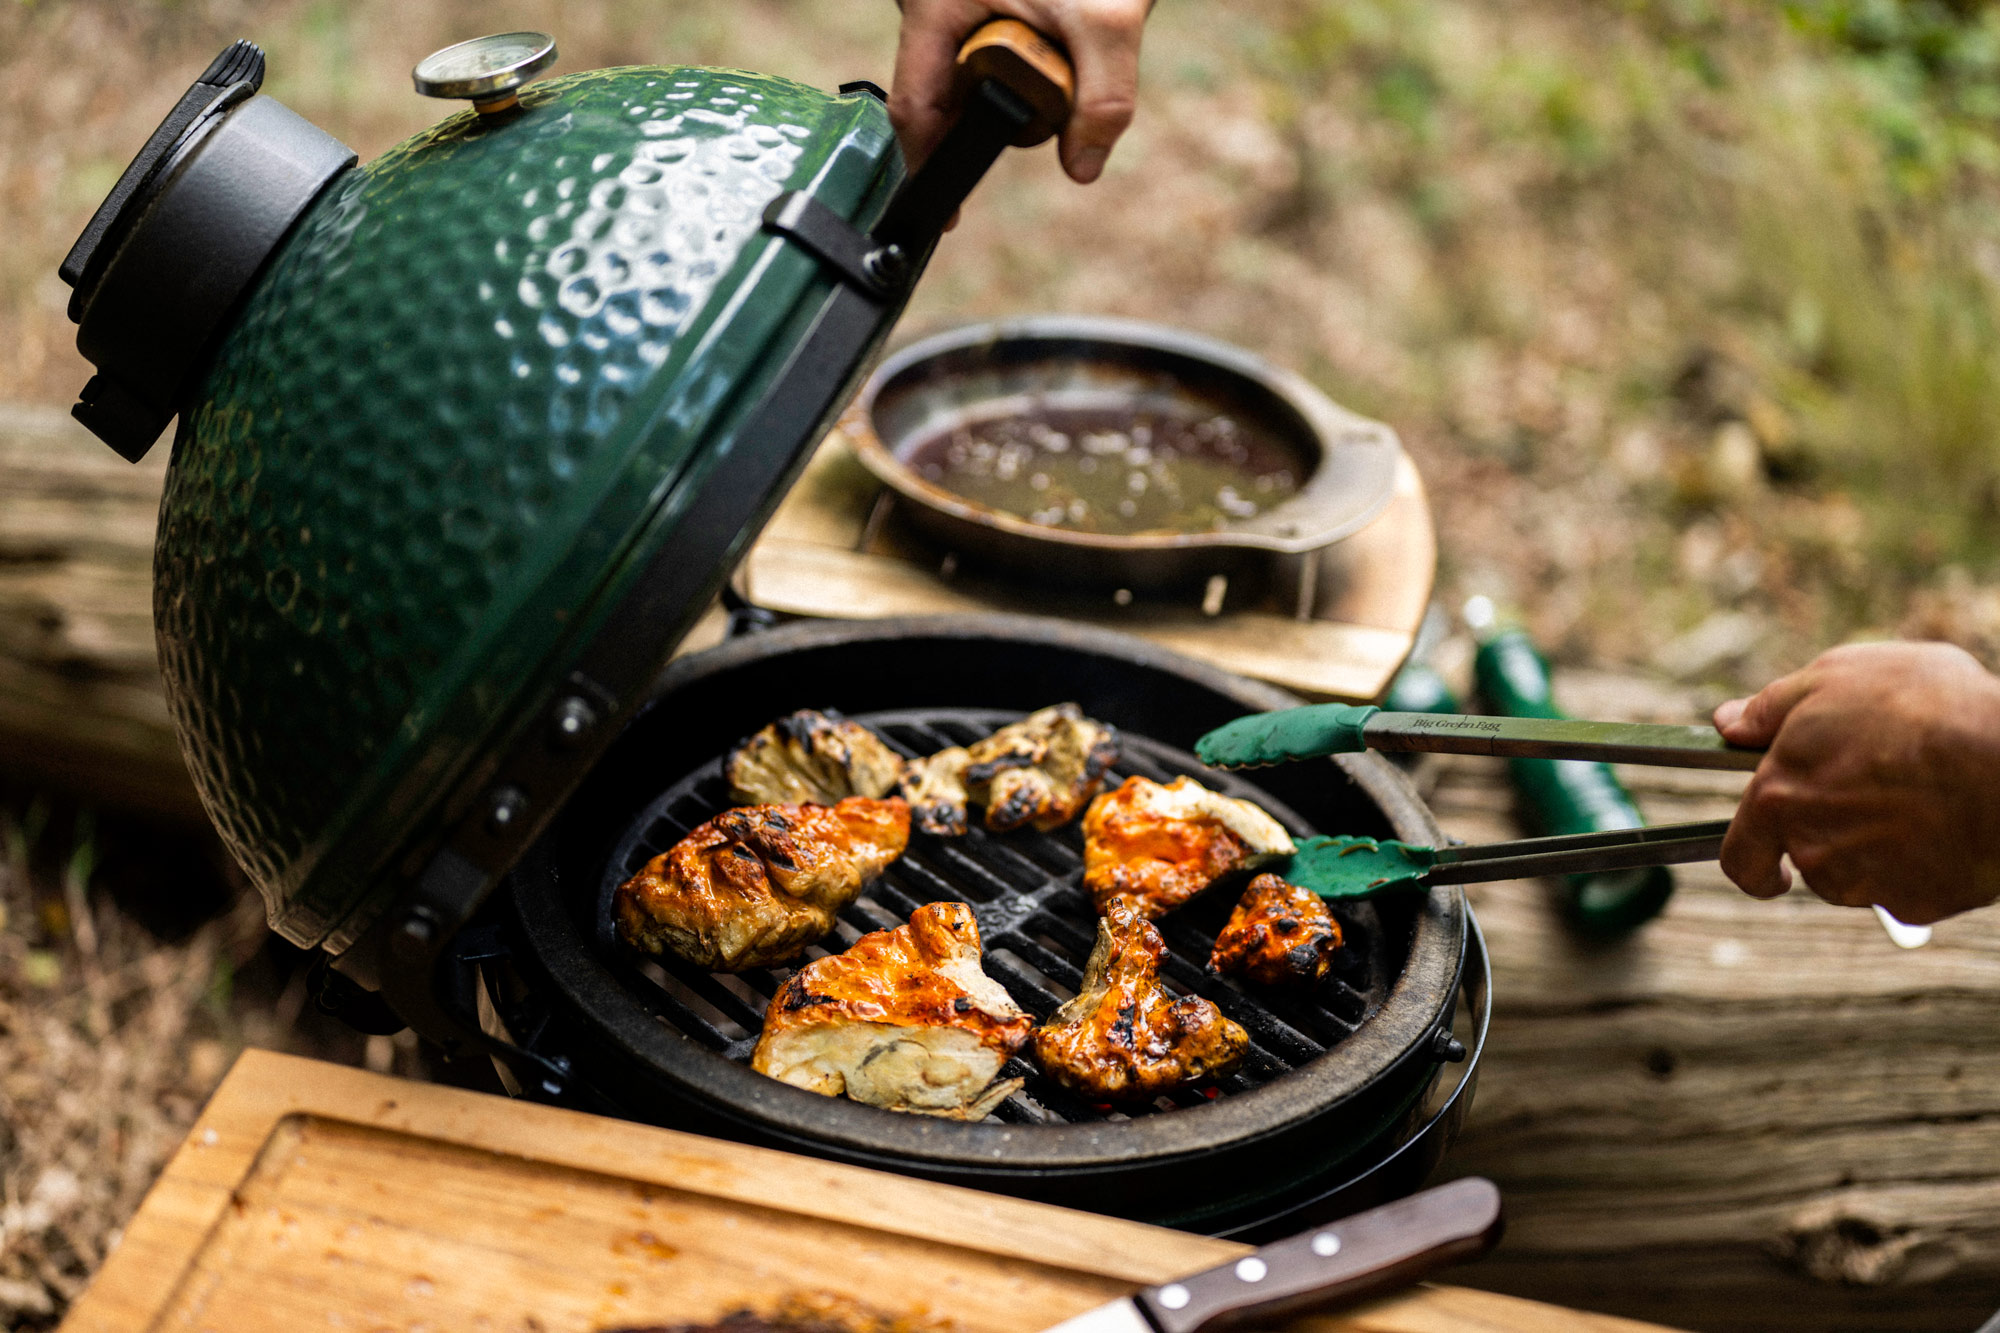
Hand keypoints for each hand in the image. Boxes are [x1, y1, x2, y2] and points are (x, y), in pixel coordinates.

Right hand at [891, 0, 1149, 182]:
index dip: (929, 165)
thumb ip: (1103, 99)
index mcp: (937, 7)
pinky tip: (1067, 47)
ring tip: (1071, 51)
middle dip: (1000, 114)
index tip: (950, 210)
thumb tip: (1082, 168)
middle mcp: (936, 6)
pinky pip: (996, 54)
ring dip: (1027, 84)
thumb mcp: (1107, 20)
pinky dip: (1034, 64)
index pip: (916, 107)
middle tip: (1053, 106)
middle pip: (950, 94)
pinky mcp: (987, 6)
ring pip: (977, 74)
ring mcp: (957, 7)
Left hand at [1713, 641, 1999, 923]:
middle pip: (1809, 859)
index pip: (1740, 858)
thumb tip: (1728, 722)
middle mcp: (1813, 850)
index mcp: (1779, 798)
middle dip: (1831, 835)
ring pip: (1857, 876)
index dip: (1752, 862)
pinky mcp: (1916, 904)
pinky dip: (1921, 867)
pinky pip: (1907, 890)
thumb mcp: (1835, 678)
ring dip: (1876, 849)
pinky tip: (1945, 826)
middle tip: (1873, 795)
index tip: (1769, 864)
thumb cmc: (1923, 707)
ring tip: (1918, 797)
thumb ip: (1770, 708)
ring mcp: (1865, 883)